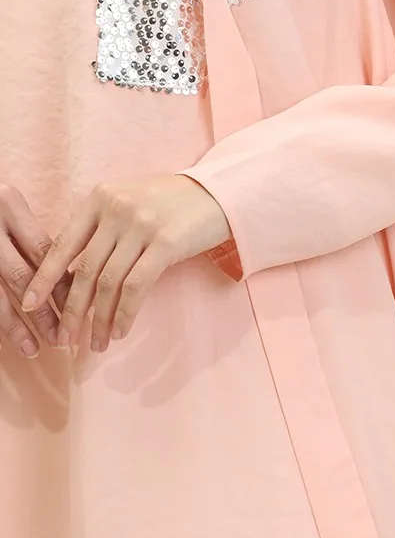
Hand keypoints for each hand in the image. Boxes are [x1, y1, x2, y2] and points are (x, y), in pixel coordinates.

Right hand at [0, 184, 70, 357]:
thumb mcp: (9, 208)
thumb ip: (31, 237)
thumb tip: (70, 279)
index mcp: (9, 205)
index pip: (45, 252)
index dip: (63, 283)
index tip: (80, 309)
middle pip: (23, 277)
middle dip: (45, 312)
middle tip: (61, 338)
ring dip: (16, 326)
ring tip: (32, 349)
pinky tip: (4, 341)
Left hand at [22, 176, 231, 353]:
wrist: (219, 194)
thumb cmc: (171, 204)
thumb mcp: (129, 204)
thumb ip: (101, 229)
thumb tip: (71, 273)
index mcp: (100, 198)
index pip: (63, 243)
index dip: (44, 277)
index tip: (30, 304)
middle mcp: (117, 209)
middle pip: (83, 269)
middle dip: (72, 310)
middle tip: (65, 337)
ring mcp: (141, 225)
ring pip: (107, 283)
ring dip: (99, 319)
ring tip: (96, 343)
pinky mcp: (166, 243)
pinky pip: (136, 287)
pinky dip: (124, 313)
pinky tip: (120, 330)